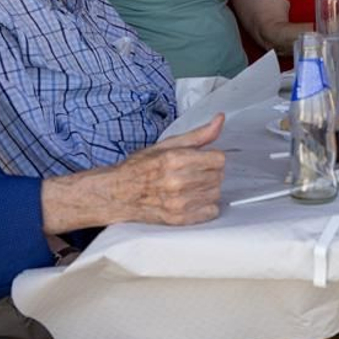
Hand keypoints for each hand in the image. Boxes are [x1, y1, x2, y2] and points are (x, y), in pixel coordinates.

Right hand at [43, 116, 226, 232]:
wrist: (118, 193)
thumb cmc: (140, 168)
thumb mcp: (167, 145)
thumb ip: (198, 135)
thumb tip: (220, 120)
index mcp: (175, 160)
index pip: (219, 159)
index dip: (212, 157)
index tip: (202, 159)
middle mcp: (177, 182)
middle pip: (218, 176)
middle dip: (209, 172)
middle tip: (193, 173)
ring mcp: (178, 203)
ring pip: (216, 194)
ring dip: (207, 189)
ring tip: (190, 186)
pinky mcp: (179, 219)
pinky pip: (210, 212)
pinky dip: (205, 206)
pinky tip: (191, 200)